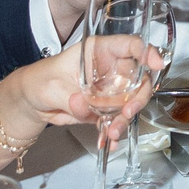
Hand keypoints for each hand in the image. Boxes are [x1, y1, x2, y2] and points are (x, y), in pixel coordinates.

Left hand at [11, 37, 166, 145]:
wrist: (32, 103)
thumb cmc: (40, 81)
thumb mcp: (50, 85)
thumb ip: (67, 95)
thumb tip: (82, 104)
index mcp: (99, 51)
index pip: (130, 46)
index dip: (147, 52)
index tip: (156, 64)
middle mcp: (110, 69)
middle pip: (139, 78)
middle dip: (138, 97)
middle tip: (127, 112)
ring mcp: (110, 89)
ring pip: (130, 102)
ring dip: (125, 119)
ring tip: (112, 133)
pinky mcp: (105, 108)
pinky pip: (117, 119)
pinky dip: (114, 132)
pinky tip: (108, 142)